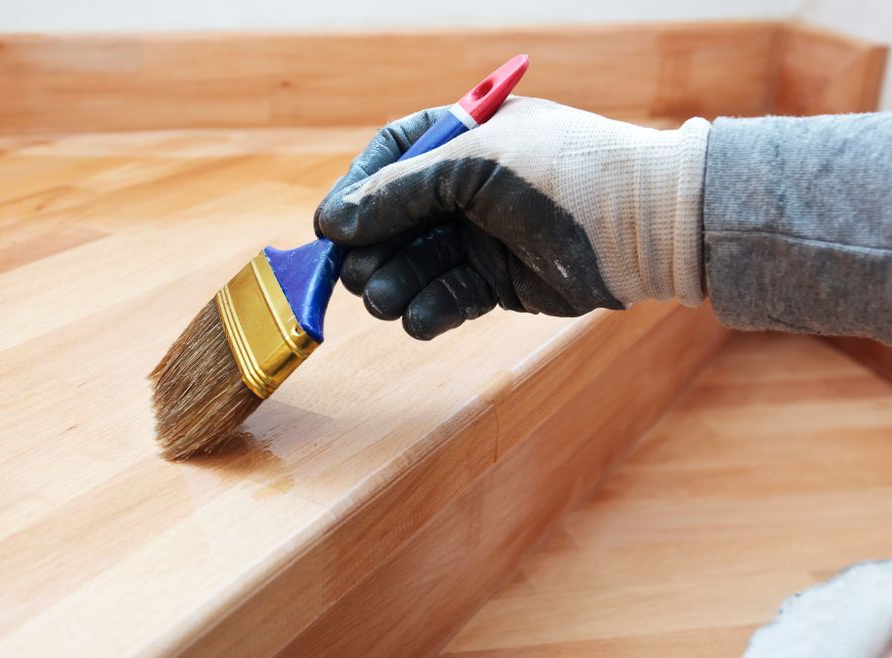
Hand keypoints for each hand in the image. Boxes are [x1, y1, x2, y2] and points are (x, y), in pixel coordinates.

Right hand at [314, 97, 709, 339]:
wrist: (643, 226)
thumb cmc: (561, 173)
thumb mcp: (475, 165)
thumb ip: (400, 192)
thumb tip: (333, 223)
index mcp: (464, 138)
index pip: (390, 157)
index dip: (356, 191)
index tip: (329, 227)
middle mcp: (468, 187)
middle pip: (395, 219)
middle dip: (372, 249)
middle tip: (354, 276)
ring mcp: (482, 236)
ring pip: (417, 264)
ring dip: (394, 284)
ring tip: (385, 300)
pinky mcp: (498, 282)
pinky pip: (449, 297)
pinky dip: (430, 310)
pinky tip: (420, 318)